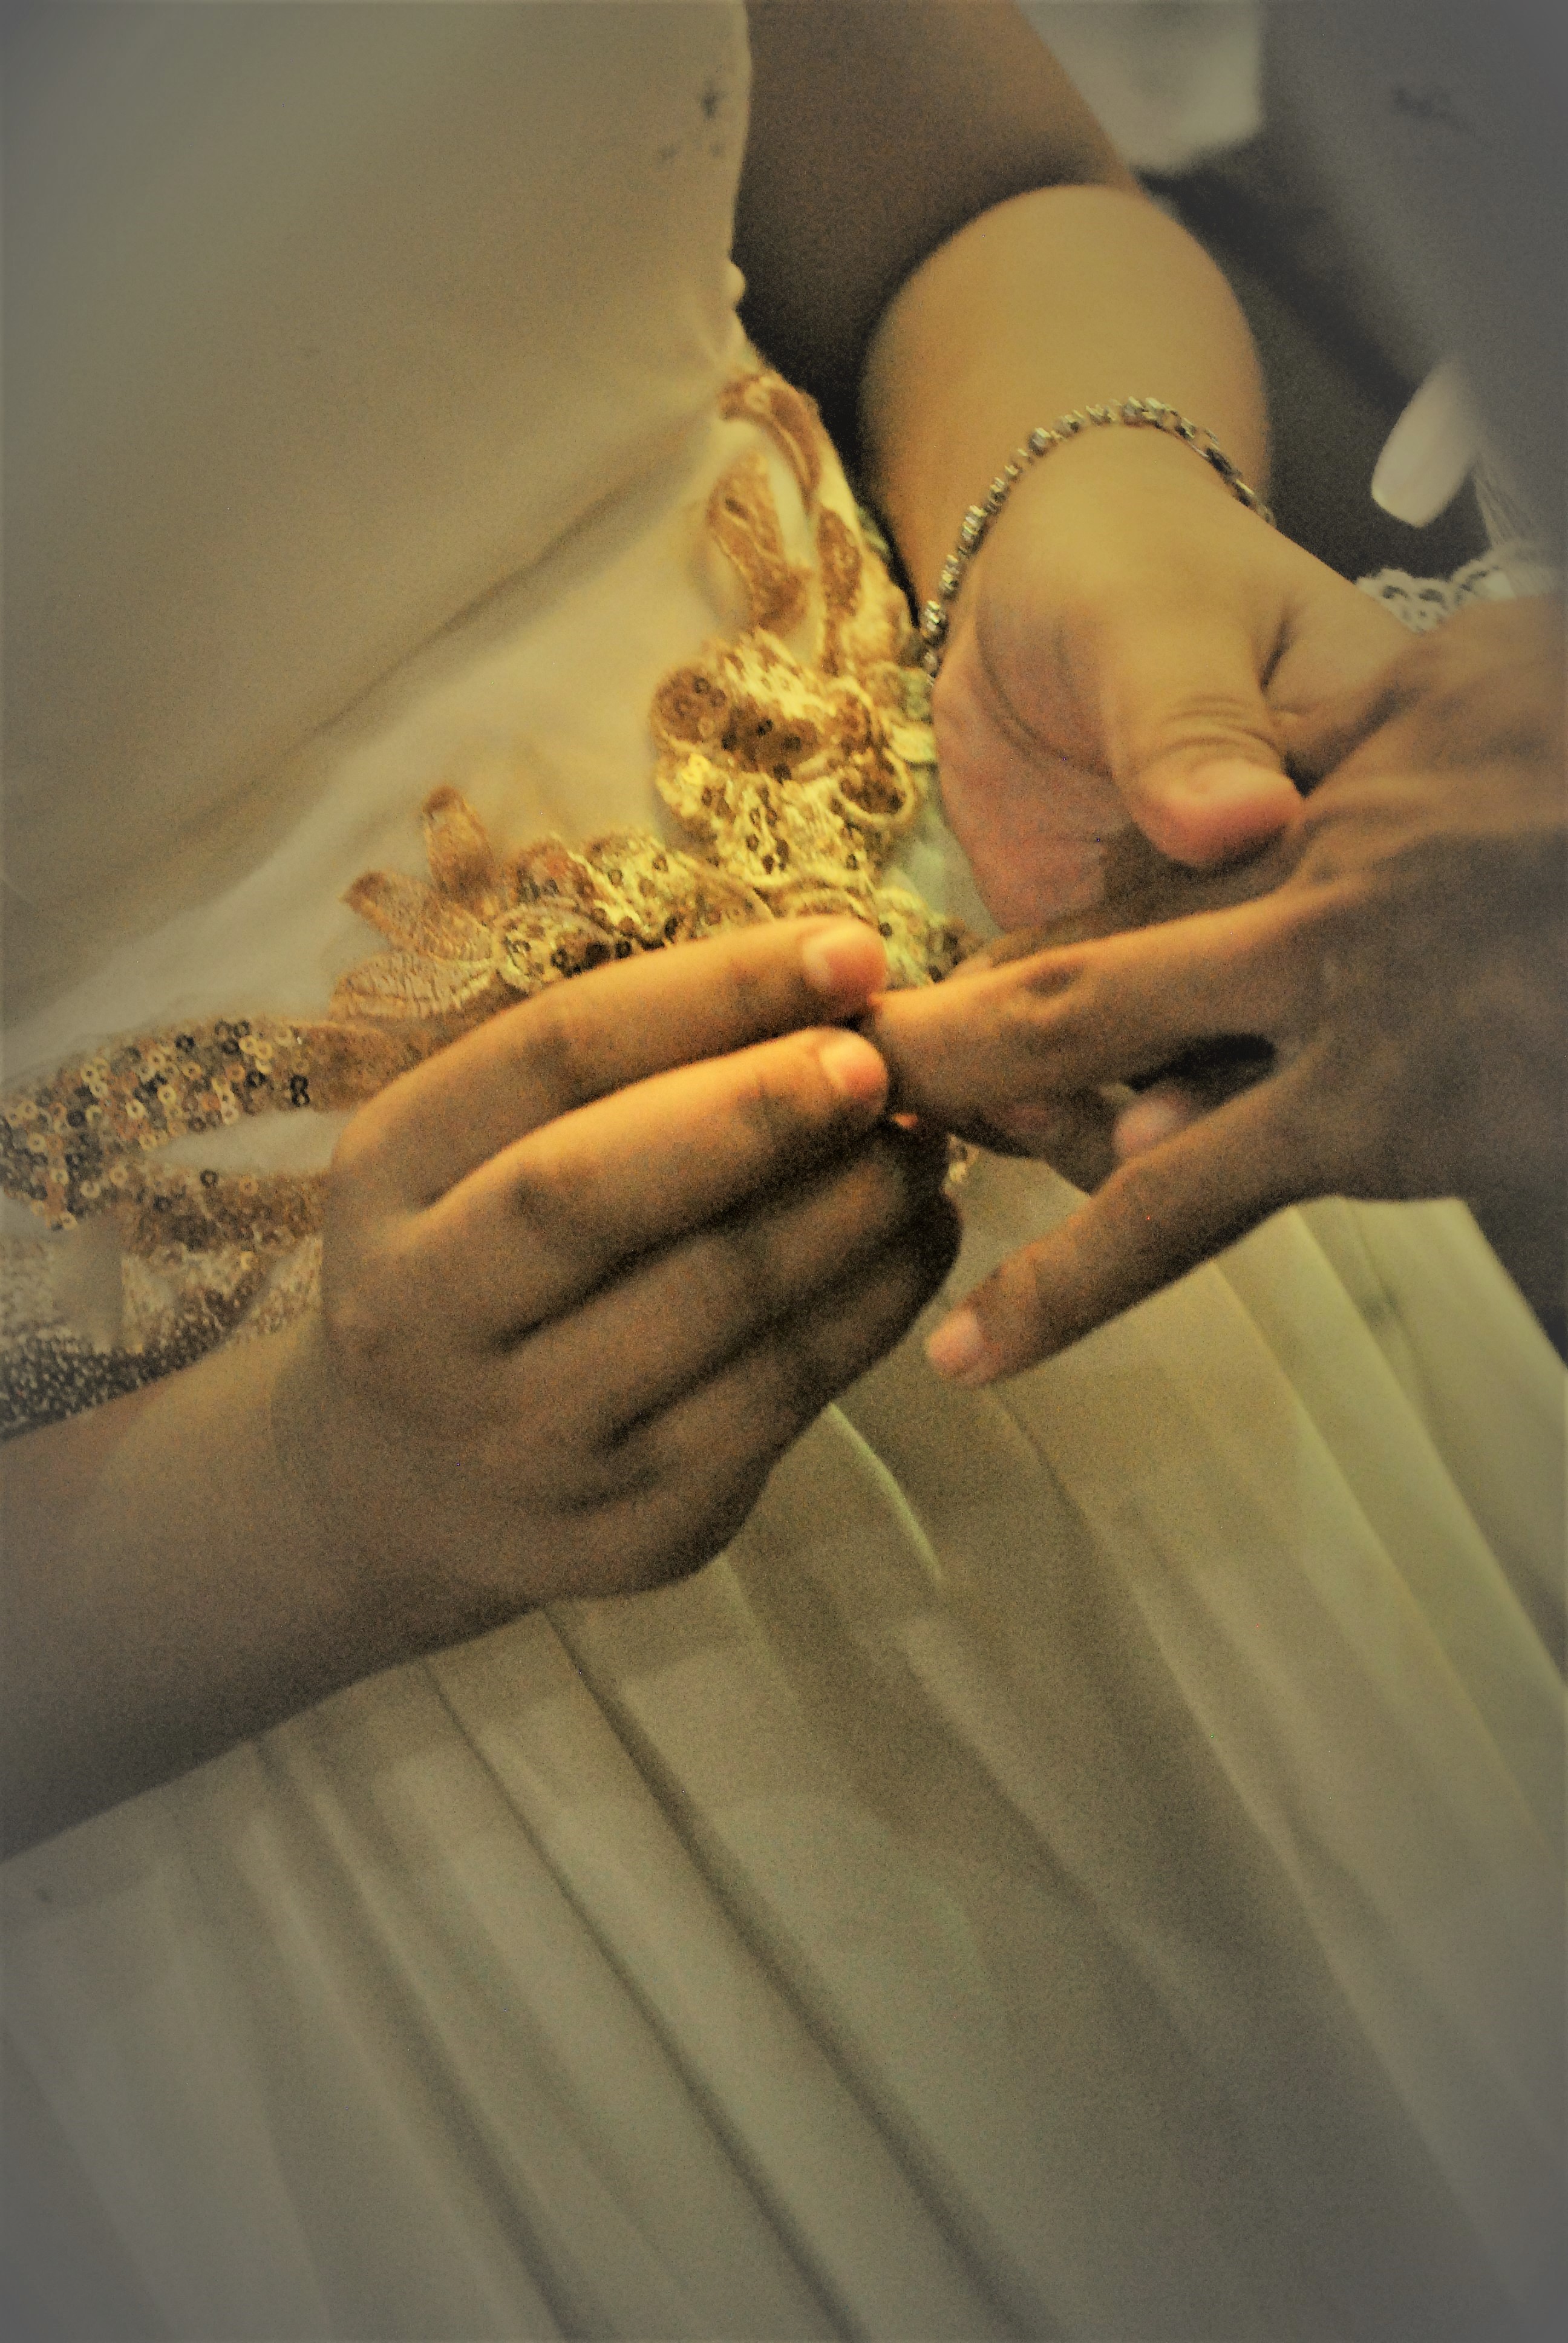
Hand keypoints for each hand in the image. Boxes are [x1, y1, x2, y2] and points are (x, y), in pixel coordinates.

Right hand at [275, 919, 958, 1639]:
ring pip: (713, 1304)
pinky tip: (921, 1238)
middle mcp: (425, 1315)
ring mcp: (525, 1437)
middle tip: (885, 1057)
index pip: (550, 1056)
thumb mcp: (483, 1149)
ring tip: (928, 1139)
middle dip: (759, 1110)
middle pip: (595, 1192)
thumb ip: (619, 1072)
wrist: (407, 1489)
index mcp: (386, 1177)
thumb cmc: (484, 1262)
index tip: (848, 948)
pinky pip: (779, 1400)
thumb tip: (829, 983)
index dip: (709, 994)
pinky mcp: (630, 1529)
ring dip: (849, 1207)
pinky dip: (873, 1305)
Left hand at [870, 597, 1565, 1377]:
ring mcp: (1219, 950)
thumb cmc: (1122, 567)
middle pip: (1294, 1045)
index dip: (1308, 1011)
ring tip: (1009, 1106)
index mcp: (1374, 793)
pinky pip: (1096, 1073)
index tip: (1206, 1067)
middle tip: (1115, 1136)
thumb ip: (1189, 718)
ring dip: (1107, 1123)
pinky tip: (966, 1089)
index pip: (1367, 928)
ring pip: (1192, 1082)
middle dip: (1199, 1105)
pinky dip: (1033, 1097)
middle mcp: (1312, 899)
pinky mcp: (1126, 980)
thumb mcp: (1154, 621)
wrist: (1032, 587)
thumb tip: (1244, 820)